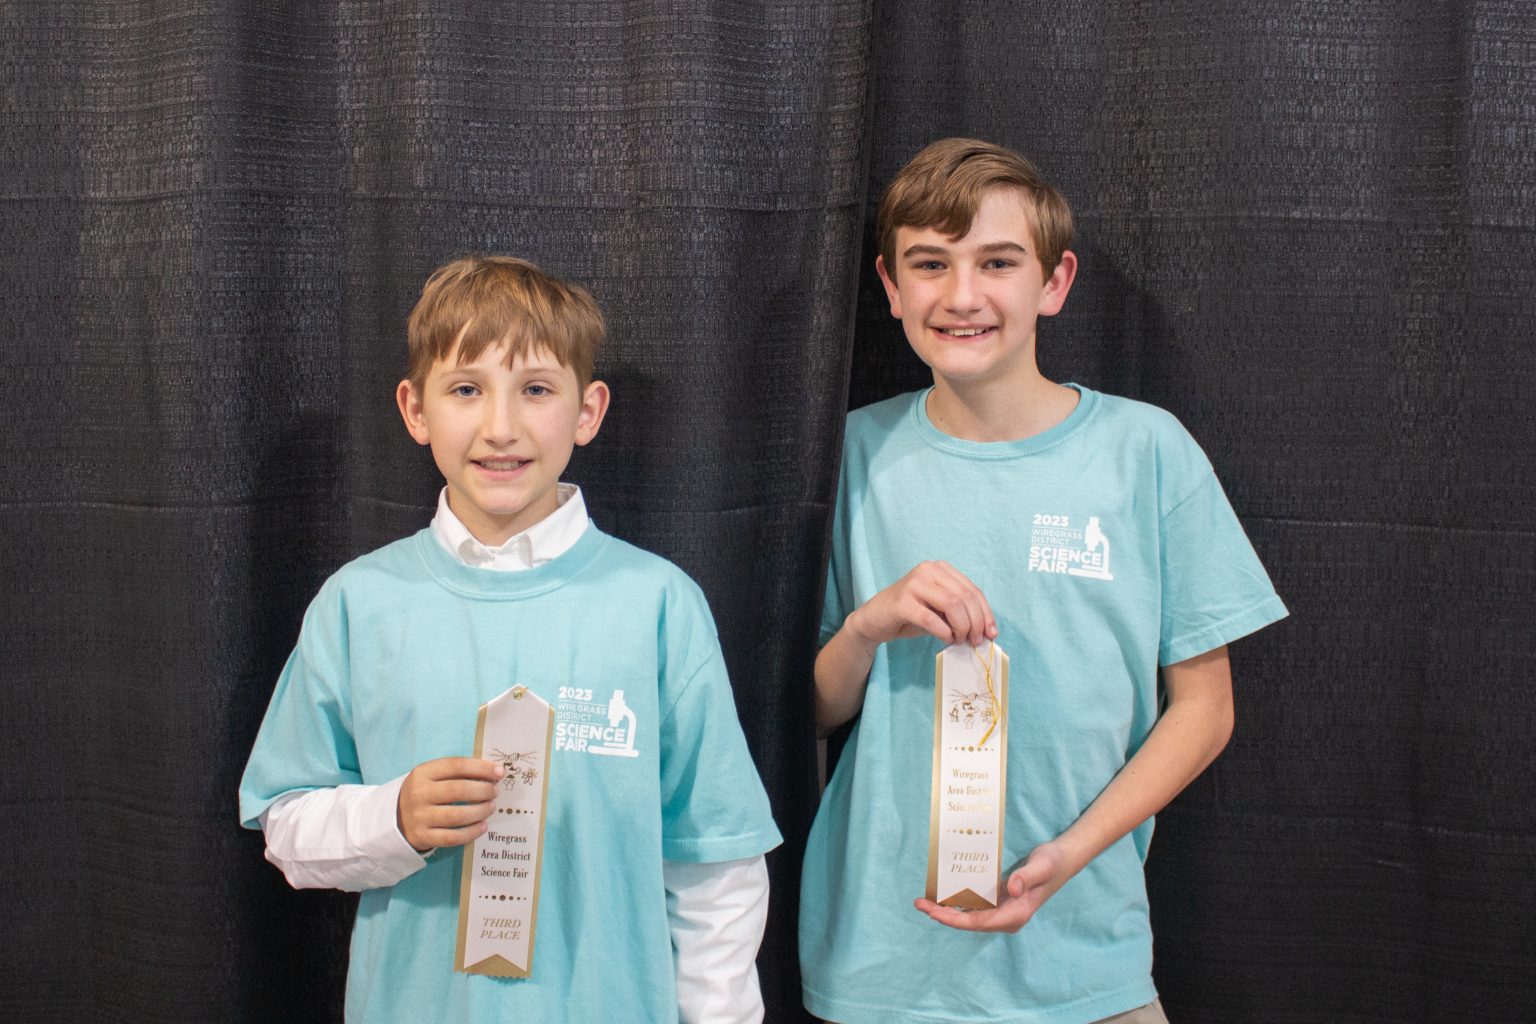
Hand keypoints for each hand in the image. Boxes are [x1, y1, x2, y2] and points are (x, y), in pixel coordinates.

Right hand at [396, 757, 503, 851]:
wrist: (396, 817)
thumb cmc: (425, 792)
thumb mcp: (433, 776)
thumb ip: (459, 772)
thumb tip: (494, 772)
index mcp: (422, 773)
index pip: (456, 766)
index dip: (481, 768)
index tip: (499, 772)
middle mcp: (419, 794)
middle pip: (458, 790)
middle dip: (483, 790)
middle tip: (495, 791)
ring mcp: (419, 817)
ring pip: (457, 816)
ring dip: (480, 811)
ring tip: (491, 807)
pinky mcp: (422, 837)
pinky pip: (452, 837)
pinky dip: (471, 832)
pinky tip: (483, 826)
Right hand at [848, 561, 997, 648]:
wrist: (874, 620)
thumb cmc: (909, 615)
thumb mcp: (939, 610)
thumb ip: (959, 612)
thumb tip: (986, 630)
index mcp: (940, 569)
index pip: (972, 590)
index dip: (986, 613)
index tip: (992, 633)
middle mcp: (928, 570)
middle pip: (965, 597)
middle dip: (976, 622)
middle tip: (975, 641)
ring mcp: (914, 584)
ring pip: (952, 605)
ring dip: (962, 627)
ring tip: (961, 641)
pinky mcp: (902, 602)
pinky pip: (931, 618)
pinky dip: (943, 632)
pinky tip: (946, 639)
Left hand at [914, 840, 1073, 932]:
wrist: (1062, 861)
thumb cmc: (1052, 863)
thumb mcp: (1042, 866)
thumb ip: (1027, 878)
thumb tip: (1010, 889)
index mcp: (1016, 914)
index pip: (979, 922)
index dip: (955, 920)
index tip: (934, 913)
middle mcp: (1007, 917)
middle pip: (970, 922)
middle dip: (944, 915)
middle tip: (919, 904)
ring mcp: (1003, 911)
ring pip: (970, 916)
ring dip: (947, 910)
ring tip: (923, 901)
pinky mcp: (1000, 902)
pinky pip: (975, 907)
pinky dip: (958, 903)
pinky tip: (942, 895)